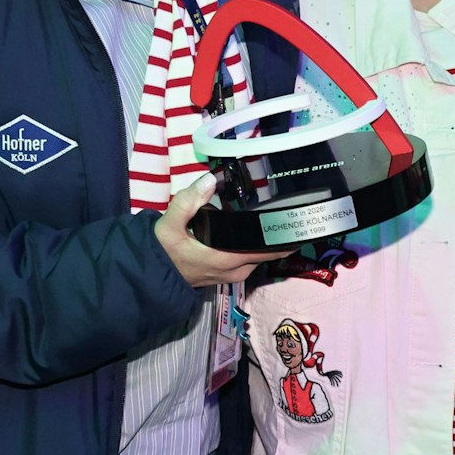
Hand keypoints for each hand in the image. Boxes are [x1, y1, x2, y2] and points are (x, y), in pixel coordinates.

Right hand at [155, 174, 288, 287]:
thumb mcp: (169, 225)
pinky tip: (259, 226)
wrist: (152, 274)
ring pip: (261, 255)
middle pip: (269, 252)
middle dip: (282, 234)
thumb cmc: (163, 251)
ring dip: (270, 239)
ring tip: (281, 213)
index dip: (286, 237)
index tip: (302, 220)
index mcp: (227, 259)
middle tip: (293, 207)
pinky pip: (252, 257)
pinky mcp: (228, 272)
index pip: (267, 250)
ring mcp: (234, 273)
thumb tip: (210, 180)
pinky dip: (258, 244)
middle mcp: (236, 270)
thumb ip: (188, 201)